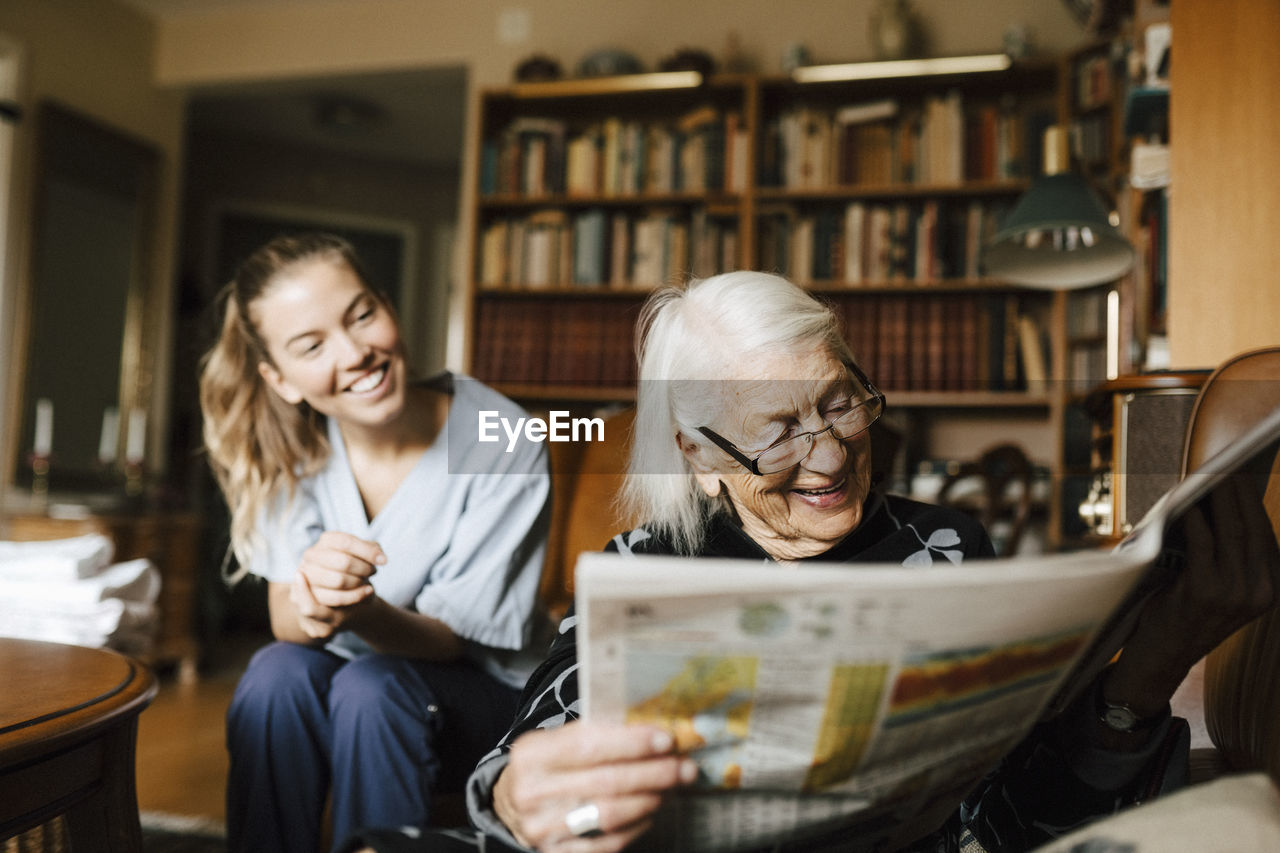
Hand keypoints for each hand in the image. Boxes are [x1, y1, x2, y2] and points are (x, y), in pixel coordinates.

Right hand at [289, 531, 382, 638]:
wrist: (342, 594)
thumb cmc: (354, 570)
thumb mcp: (364, 555)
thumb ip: (372, 550)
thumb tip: (380, 557)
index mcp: (326, 540)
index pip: (346, 542)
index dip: (368, 552)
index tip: (383, 561)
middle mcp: (311, 555)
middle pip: (343, 561)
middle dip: (364, 569)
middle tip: (372, 572)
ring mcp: (306, 576)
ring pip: (338, 580)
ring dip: (359, 583)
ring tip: (367, 583)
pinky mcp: (308, 596)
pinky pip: (335, 598)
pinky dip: (355, 596)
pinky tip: (367, 592)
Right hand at [493, 721, 697, 851]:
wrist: (509, 804)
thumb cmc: (547, 765)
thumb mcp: (557, 740)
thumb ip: (596, 733)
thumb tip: (653, 732)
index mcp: (532, 755)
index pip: (588, 746)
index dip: (631, 744)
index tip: (666, 740)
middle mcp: (532, 793)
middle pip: (605, 783)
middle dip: (653, 774)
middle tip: (684, 767)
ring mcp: (542, 829)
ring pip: (610, 815)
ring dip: (650, 799)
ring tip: (673, 786)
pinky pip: (607, 843)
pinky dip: (636, 825)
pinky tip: (652, 809)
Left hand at [1108, 472, 1279, 716]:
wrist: (1163, 657)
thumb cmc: (1185, 614)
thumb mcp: (1221, 590)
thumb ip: (1231, 558)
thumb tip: (1224, 506)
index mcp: (1269, 589)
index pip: (1265, 536)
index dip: (1253, 503)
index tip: (1244, 475)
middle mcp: (1259, 591)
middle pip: (1250, 529)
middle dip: (1238, 494)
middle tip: (1227, 465)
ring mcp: (1235, 593)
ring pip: (1229, 532)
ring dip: (1218, 500)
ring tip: (1209, 476)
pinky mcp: (1206, 592)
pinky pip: (1203, 545)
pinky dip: (1196, 521)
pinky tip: (1189, 504)